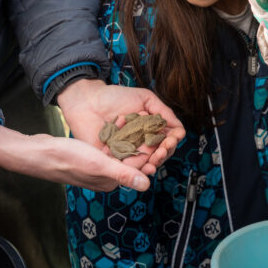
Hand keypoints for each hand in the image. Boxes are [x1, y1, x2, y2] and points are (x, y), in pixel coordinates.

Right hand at [0, 125, 152, 190]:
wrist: (37, 152)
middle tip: (148, 122)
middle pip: (130, 158)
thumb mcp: (98, 163)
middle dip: (140, 141)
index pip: (137, 166)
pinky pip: (109, 145)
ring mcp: (97, 167)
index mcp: (111, 181)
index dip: (148, 149)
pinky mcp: (90, 157)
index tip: (157, 133)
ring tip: (135, 118)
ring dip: (128, 135)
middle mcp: (106, 176)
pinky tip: (118, 120)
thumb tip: (146, 185)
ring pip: (121, 150)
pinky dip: (115, 134)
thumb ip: (123, 173)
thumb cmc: (66, 158)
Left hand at [57, 79, 185, 174]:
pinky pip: (128, 168)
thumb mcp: (145, 98)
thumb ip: (163, 112)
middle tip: (162, 149)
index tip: (171, 139)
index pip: (168, 140)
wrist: (88, 101)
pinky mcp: (115, 159)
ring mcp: (129, 151)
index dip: (172, 141)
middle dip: (164, 153)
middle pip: (160, 154)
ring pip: (147, 164)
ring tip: (155, 159)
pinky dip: (137, 170)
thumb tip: (180, 129)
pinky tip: (144, 168)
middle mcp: (142, 142)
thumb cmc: (114, 96)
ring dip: (154, 164)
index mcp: (150, 129)